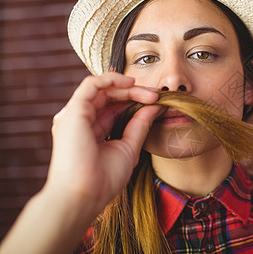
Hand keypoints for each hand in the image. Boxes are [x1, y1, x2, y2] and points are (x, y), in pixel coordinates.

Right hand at [0, 72, 162, 253]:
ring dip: (128, 87)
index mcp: (92, 131)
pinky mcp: (73, 111)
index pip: (115, 108)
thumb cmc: (104, 179)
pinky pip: (91, 84)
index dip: (136, 102)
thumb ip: (140, 125)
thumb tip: (156, 106)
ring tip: (150, 93)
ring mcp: (75, 115)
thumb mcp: (129, 147)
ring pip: (102, 89)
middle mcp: (81, 120)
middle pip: (110, 97)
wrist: (85, 195)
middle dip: (135, 92)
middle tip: (157, 95)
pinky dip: (111, 79)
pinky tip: (131, 83)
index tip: (158, 103)